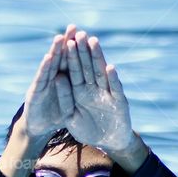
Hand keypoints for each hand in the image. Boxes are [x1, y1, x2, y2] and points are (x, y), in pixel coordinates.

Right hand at [16, 25, 77, 137]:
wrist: (38, 129)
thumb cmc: (56, 115)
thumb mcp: (72, 103)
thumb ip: (79, 92)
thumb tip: (95, 80)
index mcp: (65, 80)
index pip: (73, 60)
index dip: (79, 48)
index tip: (85, 34)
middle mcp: (53, 77)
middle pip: (62, 57)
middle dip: (67, 42)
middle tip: (73, 26)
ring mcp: (43, 83)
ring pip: (50, 65)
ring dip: (55, 51)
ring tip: (60, 38)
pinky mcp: (34, 93)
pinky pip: (41, 79)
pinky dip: (45, 68)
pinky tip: (49, 58)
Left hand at [56, 31, 136, 154]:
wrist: (108, 143)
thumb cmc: (88, 130)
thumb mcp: (70, 116)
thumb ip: (65, 98)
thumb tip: (58, 77)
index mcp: (80, 91)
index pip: (74, 70)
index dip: (71, 56)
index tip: (66, 42)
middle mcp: (94, 88)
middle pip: (87, 66)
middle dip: (83, 51)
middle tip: (79, 33)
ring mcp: (107, 93)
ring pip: (101, 72)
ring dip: (98, 57)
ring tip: (94, 42)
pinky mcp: (119, 102)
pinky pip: (115, 89)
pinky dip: (113, 79)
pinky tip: (109, 67)